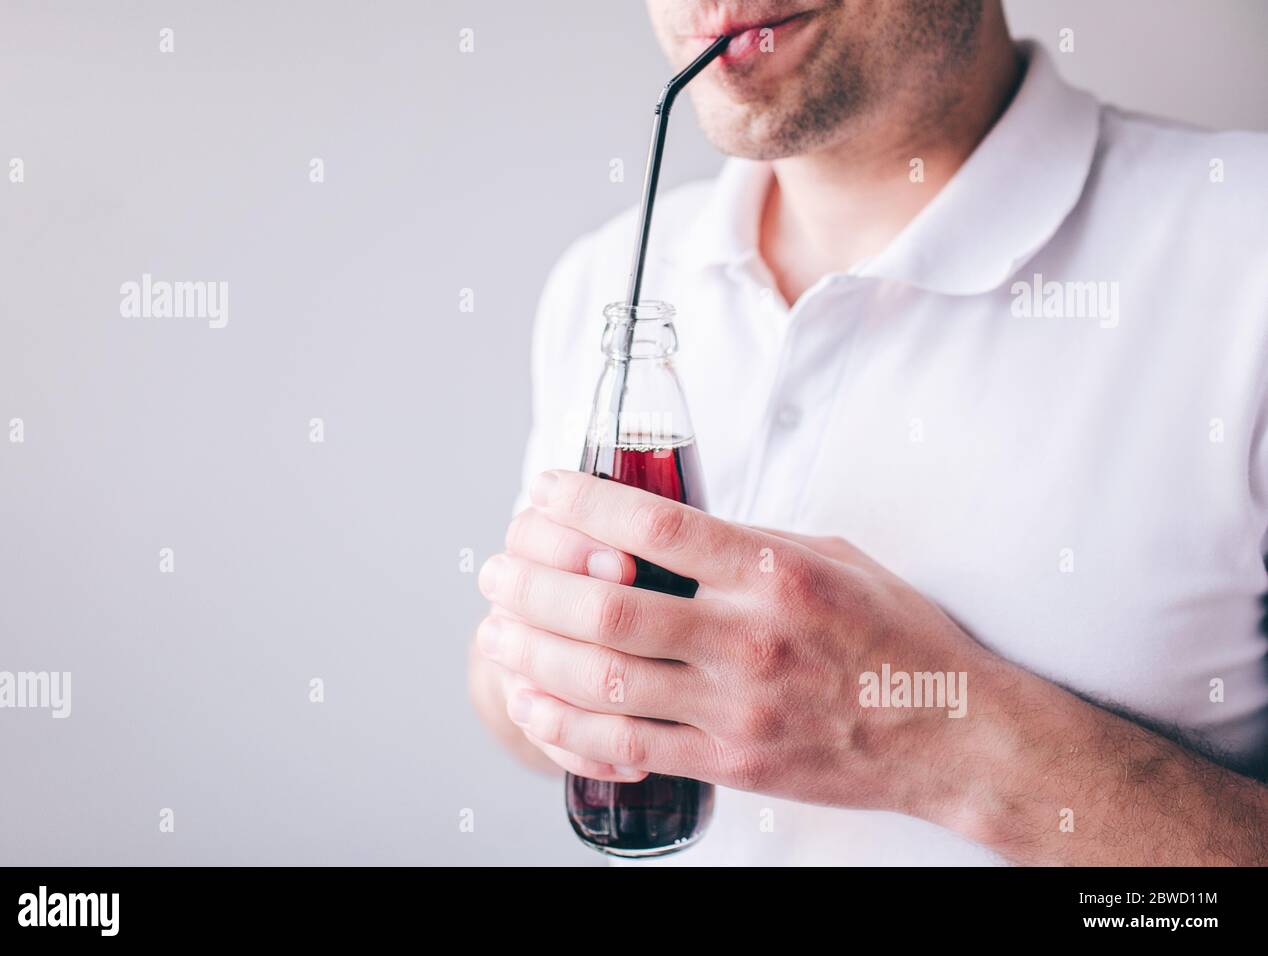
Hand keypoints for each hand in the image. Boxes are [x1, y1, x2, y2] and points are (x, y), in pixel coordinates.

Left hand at [475, 470, 1019, 820]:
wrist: (950, 731)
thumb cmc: (892, 634)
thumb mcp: (829, 556)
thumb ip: (744, 543)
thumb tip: (661, 526)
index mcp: (773, 573)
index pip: (655, 524)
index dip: (581, 502)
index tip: (542, 491)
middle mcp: (749, 639)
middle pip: (608, 604)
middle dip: (532, 582)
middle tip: (497, 569)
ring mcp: (737, 708)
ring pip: (604, 680)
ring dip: (534, 652)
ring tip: (498, 629)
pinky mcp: (731, 763)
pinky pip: (627, 747)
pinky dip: (566, 726)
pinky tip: (533, 701)